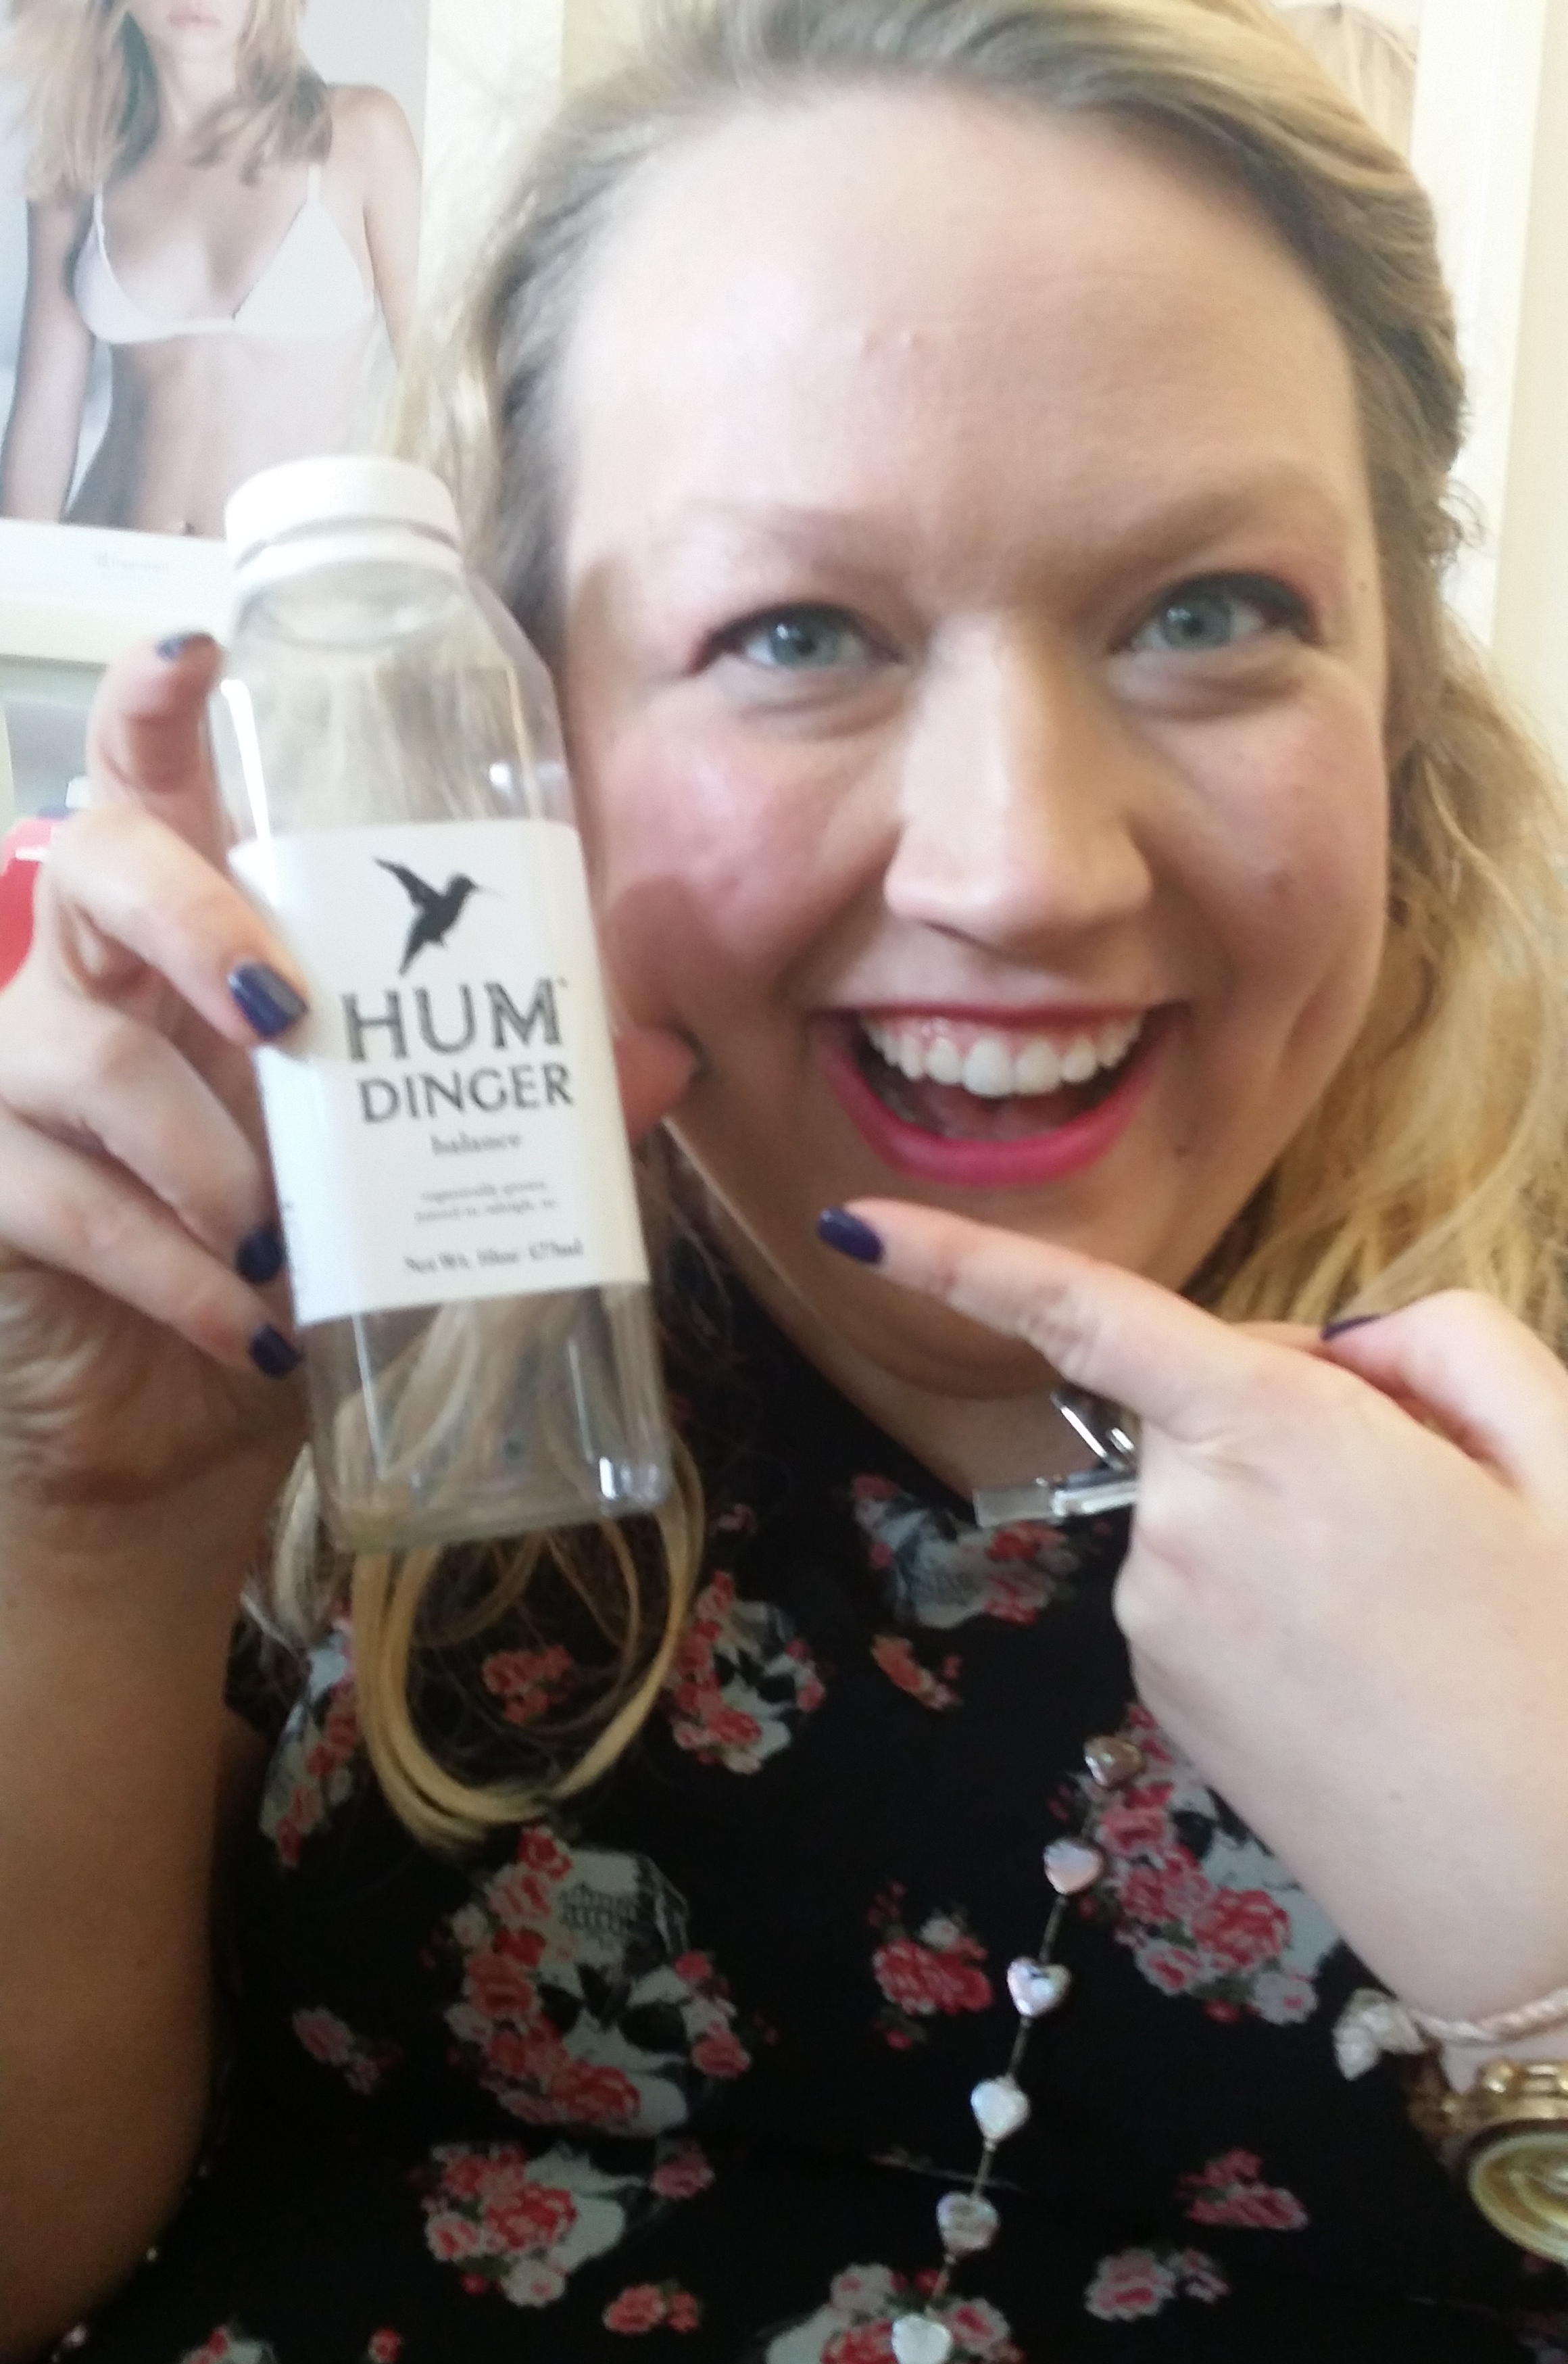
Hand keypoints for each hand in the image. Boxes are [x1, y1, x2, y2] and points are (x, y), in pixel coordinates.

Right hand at [0, 638, 695, 1520]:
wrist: (186, 1419)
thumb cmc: (293, 1263)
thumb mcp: (411, 1176)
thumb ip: (516, 1106)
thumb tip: (651, 1057)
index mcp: (193, 937)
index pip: (151, 782)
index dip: (154, 705)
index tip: (201, 649)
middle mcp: (95, 979)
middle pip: (102, 865)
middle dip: (197, 917)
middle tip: (288, 1010)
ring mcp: (23, 1079)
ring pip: (85, 1050)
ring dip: (206, 1150)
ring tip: (283, 1239)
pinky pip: (72, 1205)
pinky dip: (176, 1274)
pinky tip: (251, 1331)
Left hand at [824, 1197, 1567, 2018]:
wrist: (1540, 1903)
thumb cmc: (1563, 1676)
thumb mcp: (1565, 1468)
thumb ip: (1450, 1345)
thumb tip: (1344, 1346)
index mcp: (1280, 1434)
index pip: (1089, 1318)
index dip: (960, 1262)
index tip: (851, 1228)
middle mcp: (1184, 1520)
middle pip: (1204, 1407)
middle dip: (1296, 1419)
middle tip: (1434, 1508)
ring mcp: (1158, 1619)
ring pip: (1209, 1502)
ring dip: (1288, 1517)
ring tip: (1411, 1607)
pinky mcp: (1160, 1696)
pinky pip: (1203, 1589)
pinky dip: (1268, 1596)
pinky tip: (1363, 1665)